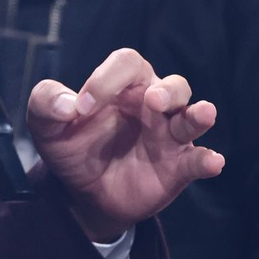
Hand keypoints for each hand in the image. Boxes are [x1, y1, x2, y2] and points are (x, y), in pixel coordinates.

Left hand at [27, 48, 223, 241]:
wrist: (82, 194)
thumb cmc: (72, 147)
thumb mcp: (46, 125)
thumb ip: (46, 103)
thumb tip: (67, 105)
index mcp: (123, 87)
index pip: (127, 64)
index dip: (106, 79)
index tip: (80, 108)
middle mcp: (152, 105)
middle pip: (173, 85)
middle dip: (166, 91)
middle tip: (152, 100)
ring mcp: (168, 136)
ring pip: (192, 116)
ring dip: (198, 114)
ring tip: (203, 113)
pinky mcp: (177, 167)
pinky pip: (198, 159)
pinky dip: (207, 160)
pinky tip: (213, 162)